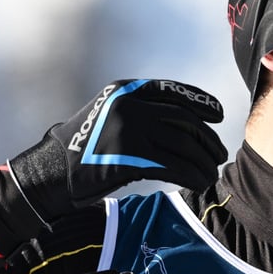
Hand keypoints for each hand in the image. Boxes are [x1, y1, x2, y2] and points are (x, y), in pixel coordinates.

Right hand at [10, 79, 226, 221]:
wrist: (52, 171)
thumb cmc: (85, 147)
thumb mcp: (110, 114)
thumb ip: (141, 111)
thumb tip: (184, 121)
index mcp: (126, 90)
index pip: (173, 92)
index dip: (200, 102)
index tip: (218, 115)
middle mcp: (130, 106)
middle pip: (184, 120)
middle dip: (207, 138)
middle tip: (219, 153)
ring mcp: (130, 130)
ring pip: (183, 145)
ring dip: (203, 161)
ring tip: (212, 173)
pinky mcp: (130, 158)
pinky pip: (174, 166)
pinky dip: (192, 176)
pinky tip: (199, 183)